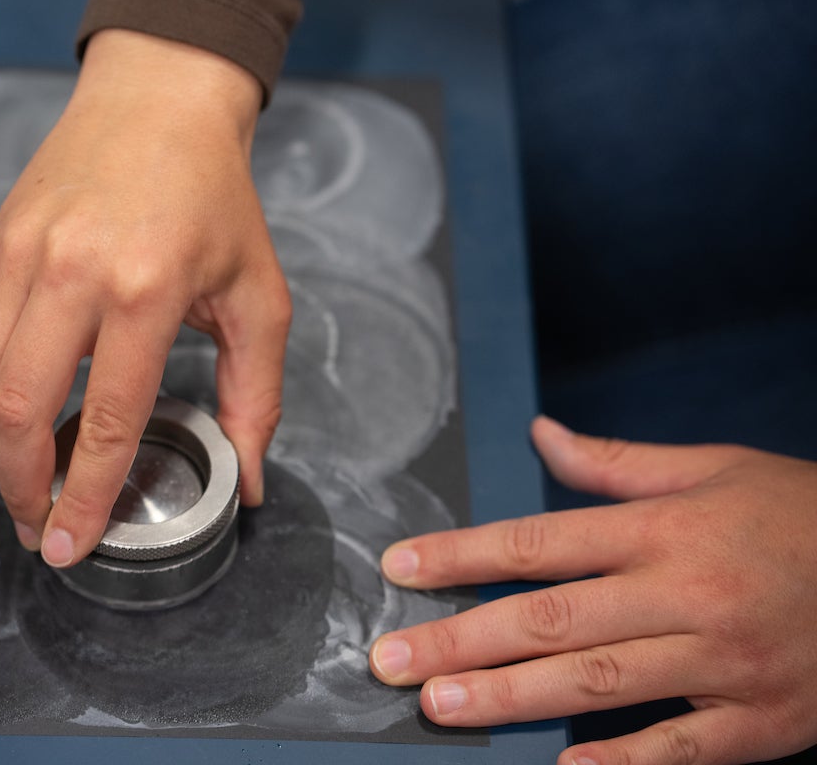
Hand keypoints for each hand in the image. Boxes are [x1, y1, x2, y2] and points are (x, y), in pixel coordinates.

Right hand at [0, 29, 290, 567]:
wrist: (157, 102)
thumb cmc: (216, 200)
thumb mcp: (260, 296)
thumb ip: (258, 396)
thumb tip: (249, 484)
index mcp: (145, 289)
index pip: (103, 420)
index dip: (84, 497)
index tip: (73, 547)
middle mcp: (72, 272)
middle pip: (17, 410)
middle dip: (21, 488)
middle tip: (39, 530)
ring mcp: (22, 256)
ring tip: (26, 485)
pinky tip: (20, 419)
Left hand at [369, 416, 816, 764]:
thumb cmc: (798, 514)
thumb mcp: (712, 469)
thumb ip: (616, 464)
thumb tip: (539, 435)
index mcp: (666, 529)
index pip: (541, 541)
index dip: (463, 555)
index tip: (401, 569)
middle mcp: (686, 593)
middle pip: (552, 618)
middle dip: (461, 639)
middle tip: (391, 660)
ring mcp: (724, 660)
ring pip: (599, 681)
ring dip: (512, 697)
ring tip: (441, 708)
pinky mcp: (762, 720)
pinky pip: (682, 748)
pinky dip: (623, 763)